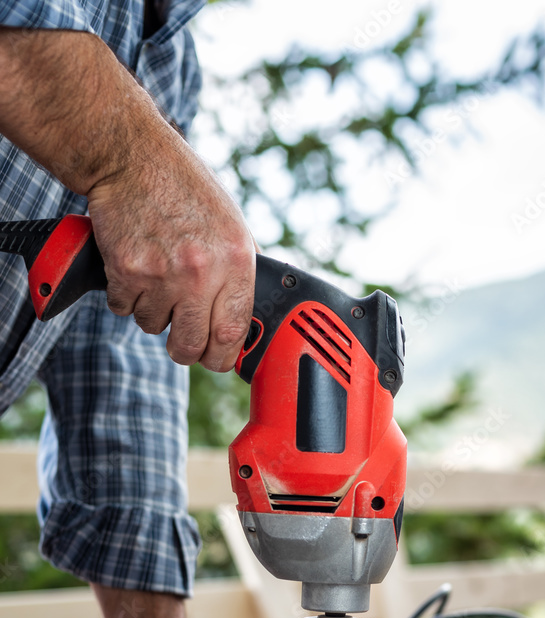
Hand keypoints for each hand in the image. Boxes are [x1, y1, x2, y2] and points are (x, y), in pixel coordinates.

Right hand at [87, 134, 255, 371]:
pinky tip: (134, 267)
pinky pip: (124, 308)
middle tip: (181, 342)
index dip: (222, 356)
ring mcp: (163, 273)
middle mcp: (202, 271)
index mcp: (236, 261)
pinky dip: (125, 297)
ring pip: (153, 326)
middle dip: (185, 350)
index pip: (232, 333)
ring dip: (152, 313)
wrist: (132, 157)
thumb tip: (246, 317)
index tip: (215, 358)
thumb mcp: (231, 223)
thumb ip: (239, 270)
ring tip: (155, 278)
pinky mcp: (127, 270)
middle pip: (192, 345)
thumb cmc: (183, 188)